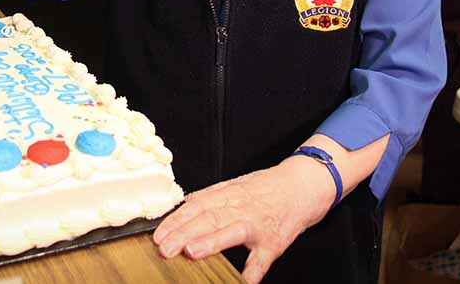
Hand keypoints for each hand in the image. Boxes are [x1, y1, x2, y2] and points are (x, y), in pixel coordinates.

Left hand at [152, 156, 334, 282]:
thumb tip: (185, 204)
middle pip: (209, 219)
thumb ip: (210, 196)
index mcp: (227, 194)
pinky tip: (240, 281)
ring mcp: (257, 226)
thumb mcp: (235, 185)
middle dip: (184, 233)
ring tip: (192, 252)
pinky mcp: (273, 243)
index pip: (196, 206)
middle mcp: (240, 208)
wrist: (301, 186)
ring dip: (211, 242)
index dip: (176, 220)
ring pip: (231, 232)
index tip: (158, 234)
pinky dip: (251, 272)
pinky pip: (260, 260)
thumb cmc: (266, 188)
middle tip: (165, 247)